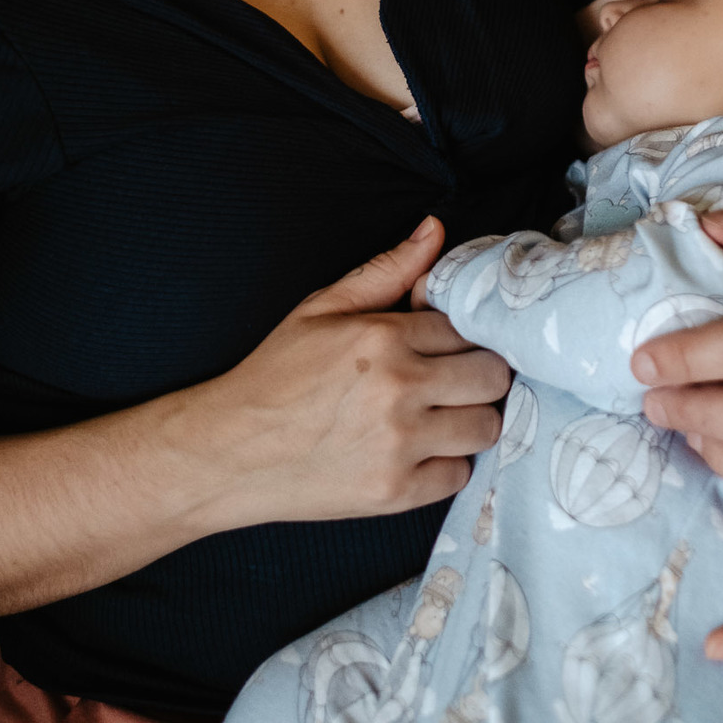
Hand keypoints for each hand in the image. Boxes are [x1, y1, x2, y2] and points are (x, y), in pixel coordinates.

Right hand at [195, 217, 510, 528]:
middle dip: (479, 375)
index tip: (443, 349)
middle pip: (493, 376)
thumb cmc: (275, 377)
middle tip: (453, 381)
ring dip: (470, 420)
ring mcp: (399, 444)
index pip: (468, 328)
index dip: (460, 337)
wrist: (229, 452)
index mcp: (383, 337)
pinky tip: (417, 452)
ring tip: (439, 416)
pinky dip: (445, 464)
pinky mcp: (396, 492)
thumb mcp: (321, 309)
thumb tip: (435, 230)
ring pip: (486, 427)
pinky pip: (460, 475)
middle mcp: (398, 389)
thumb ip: (386, 269)